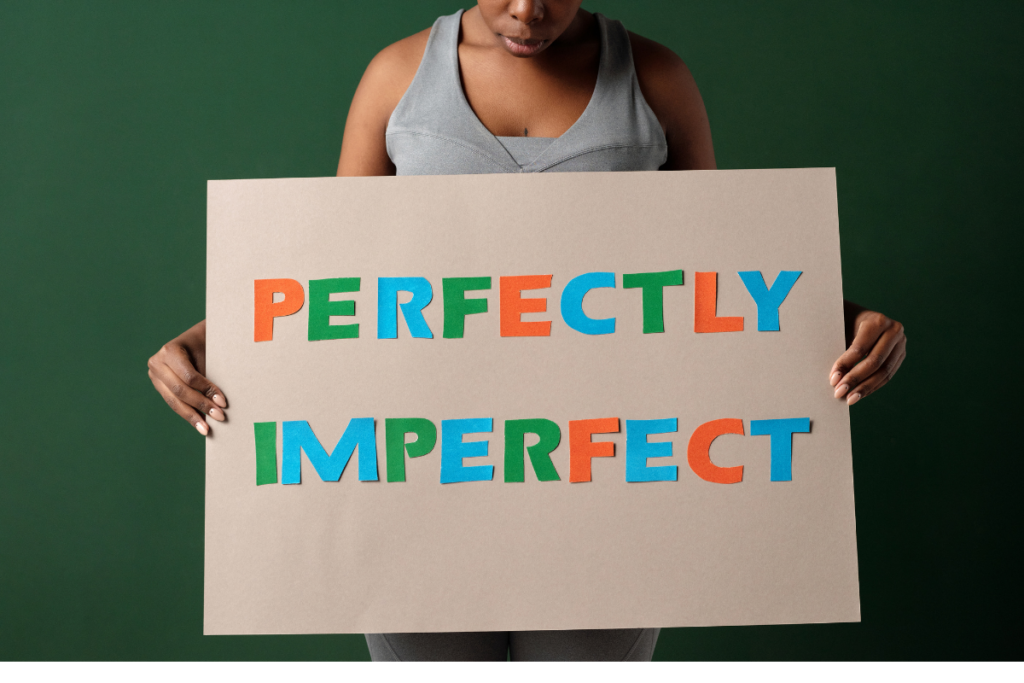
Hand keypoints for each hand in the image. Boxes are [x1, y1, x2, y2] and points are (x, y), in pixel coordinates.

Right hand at [147, 320, 227, 435]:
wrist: (198, 337)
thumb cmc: (208, 343)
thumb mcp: (209, 352)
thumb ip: (211, 373)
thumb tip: (222, 401)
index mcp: (170, 351)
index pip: (189, 377)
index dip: (206, 390)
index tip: (223, 402)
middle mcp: (157, 363)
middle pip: (180, 391)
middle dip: (201, 406)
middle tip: (220, 417)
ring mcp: (155, 375)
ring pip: (174, 401)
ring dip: (192, 416)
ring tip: (207, 429)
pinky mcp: (159, 386)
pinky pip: (173, 402)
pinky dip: (188, 413)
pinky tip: (199, 424)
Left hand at [830, 303, 906, 405]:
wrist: (859, 315)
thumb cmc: (844, 320)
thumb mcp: (841, 324)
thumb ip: (836, 343)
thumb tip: (833, 376)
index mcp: (878, 320)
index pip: (860, 348)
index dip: (846, 364)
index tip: (833, 378)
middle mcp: (894, 331)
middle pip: (875, 361)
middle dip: (855, 379)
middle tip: (839, 392)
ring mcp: (900, 344)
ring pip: (884, 372)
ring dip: (865, 388)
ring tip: (849, 399)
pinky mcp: (900, 355)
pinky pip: (887, 375)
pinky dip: (872, 386)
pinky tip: (859, 394)